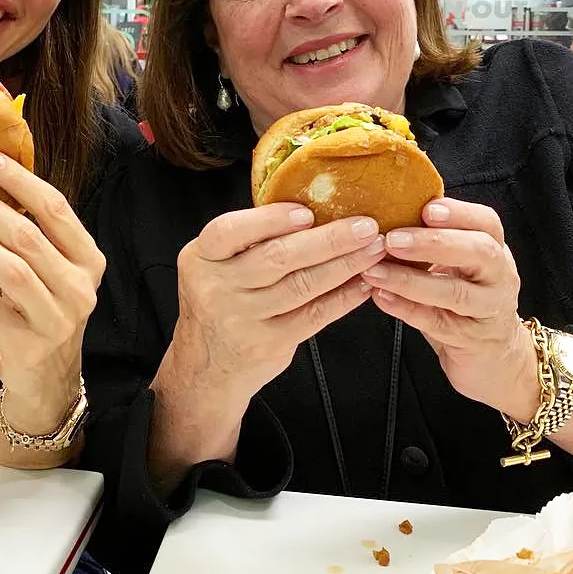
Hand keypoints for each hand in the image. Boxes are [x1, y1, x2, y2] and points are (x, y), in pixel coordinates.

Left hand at [0, 148, 104, 434]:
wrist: (48, 379)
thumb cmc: (44, 309)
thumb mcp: (54, 269)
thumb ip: (34, 230)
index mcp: (90, 259)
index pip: (55, 208)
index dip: (20, 179)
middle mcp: (80, 287)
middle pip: (28, 235)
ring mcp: (56, 318)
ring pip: (10, 267)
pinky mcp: (27, 343)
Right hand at [170, 204, 385, 408]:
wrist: (206, 366)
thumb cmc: (220, 302)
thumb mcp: (215, 266)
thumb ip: (249, 241)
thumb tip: (312, 208)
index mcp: (201, 258)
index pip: (231, 231)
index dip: (271, 219)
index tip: (309, 212)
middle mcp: (216, 288)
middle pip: (278, 257)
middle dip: (328, 239)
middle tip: (364, 226)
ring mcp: (242, 318)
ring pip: (302, 285)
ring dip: (344, 265)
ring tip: (372, 250)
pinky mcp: (268, 344)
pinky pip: (313, 315)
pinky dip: (342, 298)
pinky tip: (361, 284)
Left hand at [361, 198, 536, 418]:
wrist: (492, 355)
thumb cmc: (464, 297)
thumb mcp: (457, 264)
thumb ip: (433, 240)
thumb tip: (385, 211)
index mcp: (493, 249)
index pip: (486, 223)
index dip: (459, 213)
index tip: (427, 208)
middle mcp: (499, 276)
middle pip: (479, 252)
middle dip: (435, 243)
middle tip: (393, 240)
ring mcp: (489, 310)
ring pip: (456, 292)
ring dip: (411, 280)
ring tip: (375, 271)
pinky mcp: (472, 340)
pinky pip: (438, 323)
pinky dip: (407, 309)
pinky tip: (381, 297)